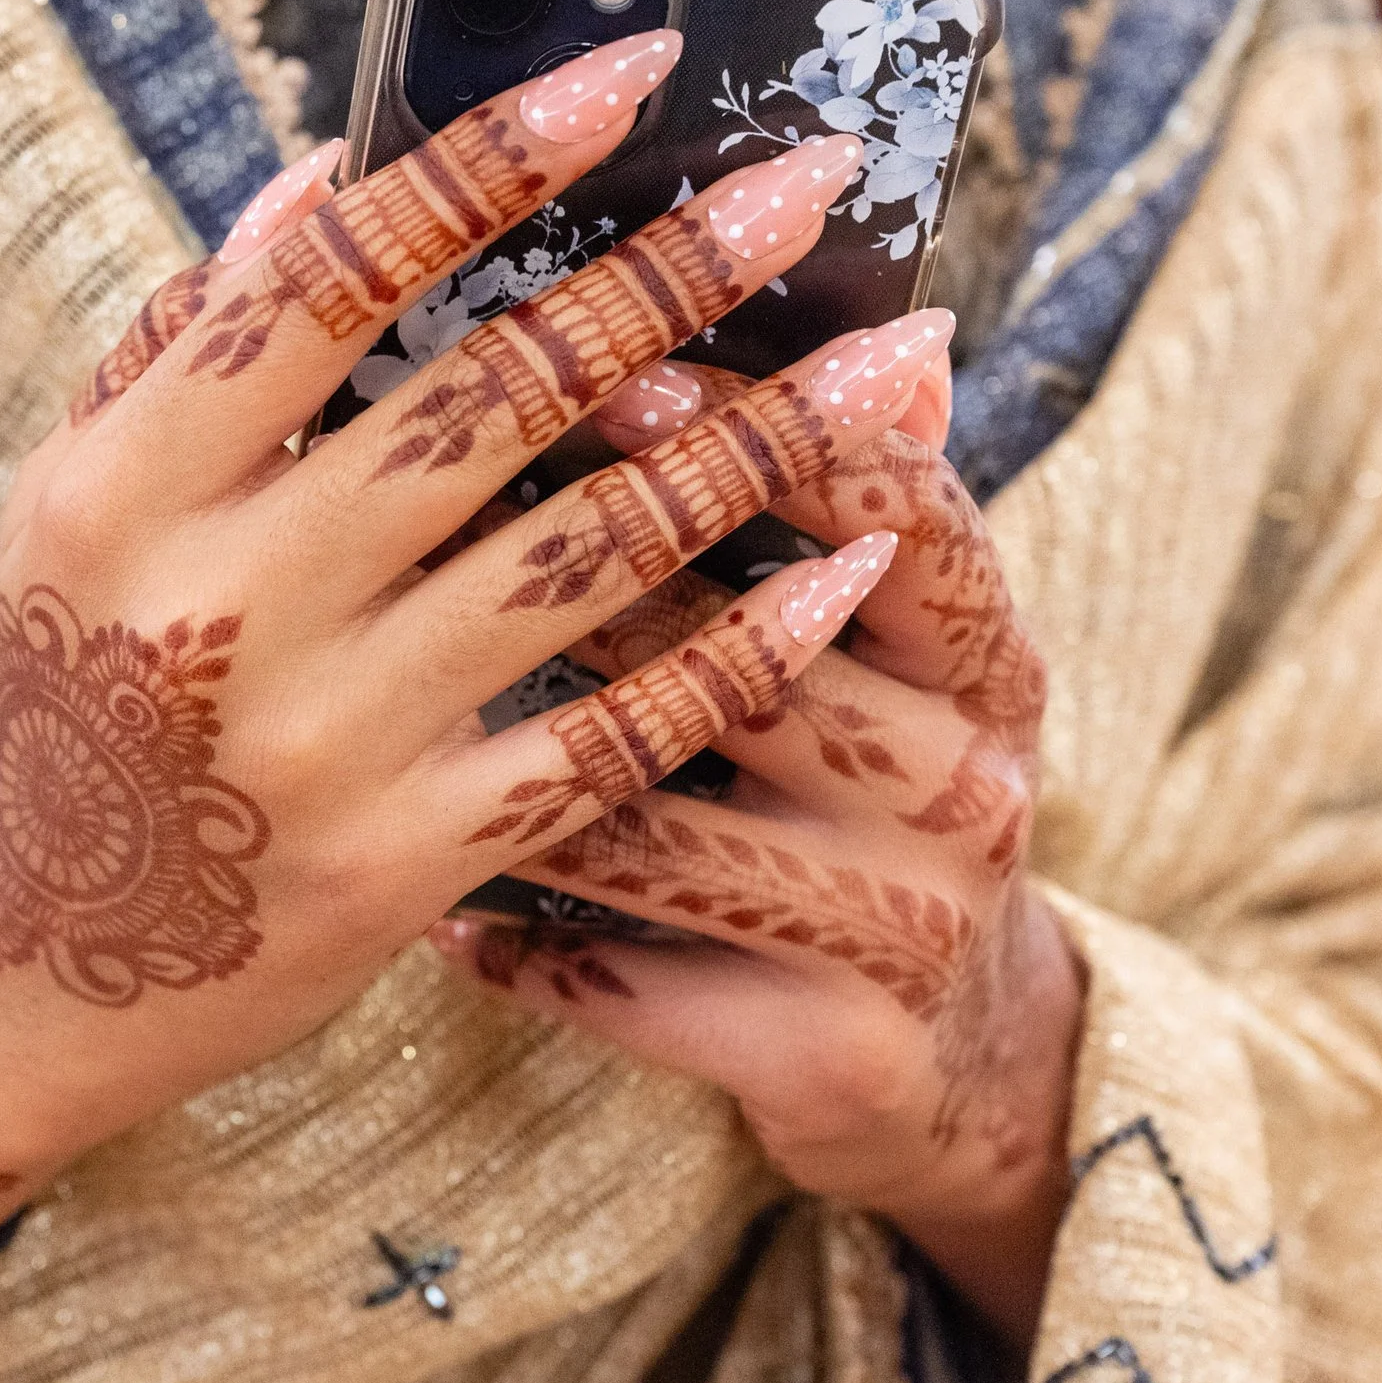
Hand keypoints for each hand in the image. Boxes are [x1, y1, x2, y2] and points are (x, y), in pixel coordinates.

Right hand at [0, 32, 957, 1225]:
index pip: (323, 283)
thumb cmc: (61, 703)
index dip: (489, 164)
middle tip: (807, 186)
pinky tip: (845, 575)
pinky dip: (739, 653)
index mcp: (123, 494)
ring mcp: (325, 744)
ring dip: (757, 447)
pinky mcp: (406, 861)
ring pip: (584, 557)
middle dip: (669, 277)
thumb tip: (326, 176)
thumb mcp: (68, 513)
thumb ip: (181, 347)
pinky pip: (610, 736)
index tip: (627, 75)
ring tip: (889, 365)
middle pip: (487, 401)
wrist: (39, 967)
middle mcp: (223, 609)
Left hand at [429, 379, 1083, 1338]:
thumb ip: (858, 520)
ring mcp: (911, 928)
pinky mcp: (837, 1052)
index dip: (765, 433)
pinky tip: (433, 913)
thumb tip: (875, 327)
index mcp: (989, 659)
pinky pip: (635, 983)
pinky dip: (522, 947)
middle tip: (438, 542)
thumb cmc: (864, 803)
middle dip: (595, 604)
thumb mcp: (896, 661)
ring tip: (391, 728)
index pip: (902, 515)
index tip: (620, 370)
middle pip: (762, 667)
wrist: (954, 1055)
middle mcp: (975, 787)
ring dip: (522, 781)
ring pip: (667, 832)